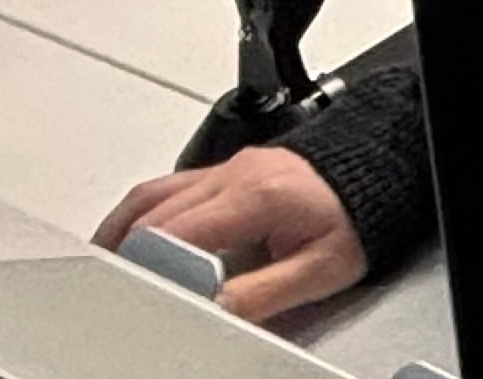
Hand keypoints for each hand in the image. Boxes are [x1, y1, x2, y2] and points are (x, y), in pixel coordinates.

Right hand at [93, 145, 367, 322]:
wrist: (378, 172)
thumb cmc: (355, 218)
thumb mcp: (320, 269)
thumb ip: (263, 294)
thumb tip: (215, 313)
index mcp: (257, 194)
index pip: (183, 231)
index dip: (156, 267)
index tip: (143, 297)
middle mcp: (234, 174)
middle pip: (157, 214)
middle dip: (130, 255)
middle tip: (114, 295)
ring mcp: (226, 168)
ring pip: (152, 196)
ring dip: (123, 233)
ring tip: (105, 272)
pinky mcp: (223, 171)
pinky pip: (165, 188)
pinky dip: (138, 216)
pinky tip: (126, 239)